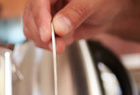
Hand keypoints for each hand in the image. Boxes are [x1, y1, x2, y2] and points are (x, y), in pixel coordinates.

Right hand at [22, 0, 139, 52]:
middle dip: (42, 34)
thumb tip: (59, 26)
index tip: (46, 35)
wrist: (108, 13)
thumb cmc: (105, 1)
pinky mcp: (46, 26)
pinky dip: (49, 45)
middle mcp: (46, 0)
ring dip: (45, 42)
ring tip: (63, 44)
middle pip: (31, 16)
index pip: (39, 1)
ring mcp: (45, 12)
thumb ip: (76, 13)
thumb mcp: (94, 3)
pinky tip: (63, 42)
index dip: (40, 18)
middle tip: (57, 46)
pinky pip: (39, 38)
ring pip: (32, 29)